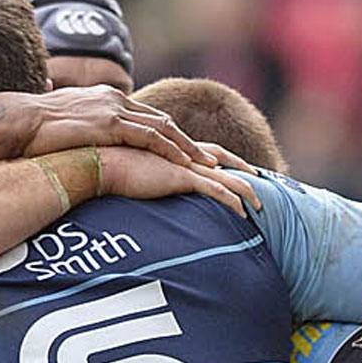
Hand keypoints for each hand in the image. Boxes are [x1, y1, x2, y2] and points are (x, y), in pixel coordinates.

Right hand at [25, 86, 211, 168]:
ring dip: (188, 147)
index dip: (171, 135)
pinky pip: (150, 138)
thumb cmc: (33, 130)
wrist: (18, 122)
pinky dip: (171, 150)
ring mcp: (114, 109)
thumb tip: (73, 141)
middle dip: (188, 141)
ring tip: (209, 165)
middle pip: (162, 120)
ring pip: (163, 128)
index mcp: (105, 99)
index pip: (146, 117)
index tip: (189, 150)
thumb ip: (77, 130)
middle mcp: (114, 99)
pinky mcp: (111, 124)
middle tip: (212, 158)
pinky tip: (186, 164)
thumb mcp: (63, 126)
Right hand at [97, 147, 259, 216]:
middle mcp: (182, 155)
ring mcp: (184, 165)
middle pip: (223, 159)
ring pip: (226, 177)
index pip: (206, 151)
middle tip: (261, 177)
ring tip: (260, 205)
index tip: (238, 166)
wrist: (100, 163)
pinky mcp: (181, 177)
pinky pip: (216, 190)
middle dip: (244, 168)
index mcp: (172, 150)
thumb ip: (141, 173)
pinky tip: (243, 213)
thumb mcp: (130, 169)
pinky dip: (232, 201)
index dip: (225, 158)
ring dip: (246, 190)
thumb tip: (140, 183)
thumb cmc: (108, 167)